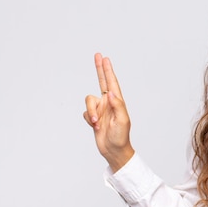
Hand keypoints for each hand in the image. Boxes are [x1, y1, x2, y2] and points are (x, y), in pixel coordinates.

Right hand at [83, 53, 133, 171]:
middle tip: (98, 55)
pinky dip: (88, 119)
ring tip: (97, 122)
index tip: (105, 58)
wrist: (113, 150)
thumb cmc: (121, 137)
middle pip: (102, 82)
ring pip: (88, 101)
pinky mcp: (93, 117)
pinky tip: (95, 126)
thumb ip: (117, 106)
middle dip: (99, 69)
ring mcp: (100, 109)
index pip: (112, 82)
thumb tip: (110, 93)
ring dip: (90, 112)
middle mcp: (108, 103)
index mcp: (117, 101)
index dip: (108, 70)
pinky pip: (85, 112)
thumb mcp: (122, 121)